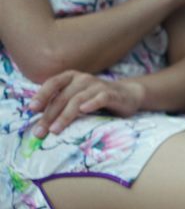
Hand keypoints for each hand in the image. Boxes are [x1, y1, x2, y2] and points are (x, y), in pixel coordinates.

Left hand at [27, 70, 144, 137]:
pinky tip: (84, 111)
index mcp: (71, 77)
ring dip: (65, 115)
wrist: (129, 94)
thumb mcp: (78, 96)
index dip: (41, 95)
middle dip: (49, 115)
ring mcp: (98, 85)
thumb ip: (63, 101)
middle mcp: (83, 79)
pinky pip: (100, 98)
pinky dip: (92, 104)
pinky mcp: (112, 94)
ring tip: (55, 130)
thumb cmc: (98, 98)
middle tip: (40, 131)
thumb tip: (40, 116)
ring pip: (77, 100)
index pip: (53, 83)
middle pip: (62, 97)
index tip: (32, 109)